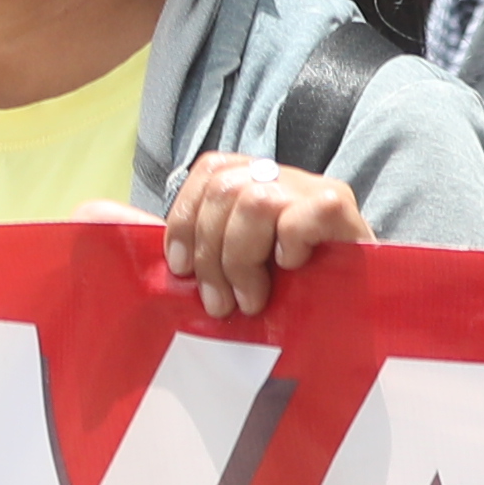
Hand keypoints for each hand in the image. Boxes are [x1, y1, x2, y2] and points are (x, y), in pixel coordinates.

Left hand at [156, 153, 369, 318]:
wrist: (361, 313)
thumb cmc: (295, 296)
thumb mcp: (240, 270)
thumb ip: (199, 249)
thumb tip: (122, 227)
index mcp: (257, 183)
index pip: (210, 171)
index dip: (186, 217)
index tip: (180, 268)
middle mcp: (285, 178)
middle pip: (224, 189)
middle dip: (210, 253)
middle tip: (221, 303)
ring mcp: (315, 190)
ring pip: (254, 201)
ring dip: (241, 259)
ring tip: (253, 299)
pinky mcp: (343, 210)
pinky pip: (299, 216)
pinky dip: (287, 246)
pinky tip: (293, 269)